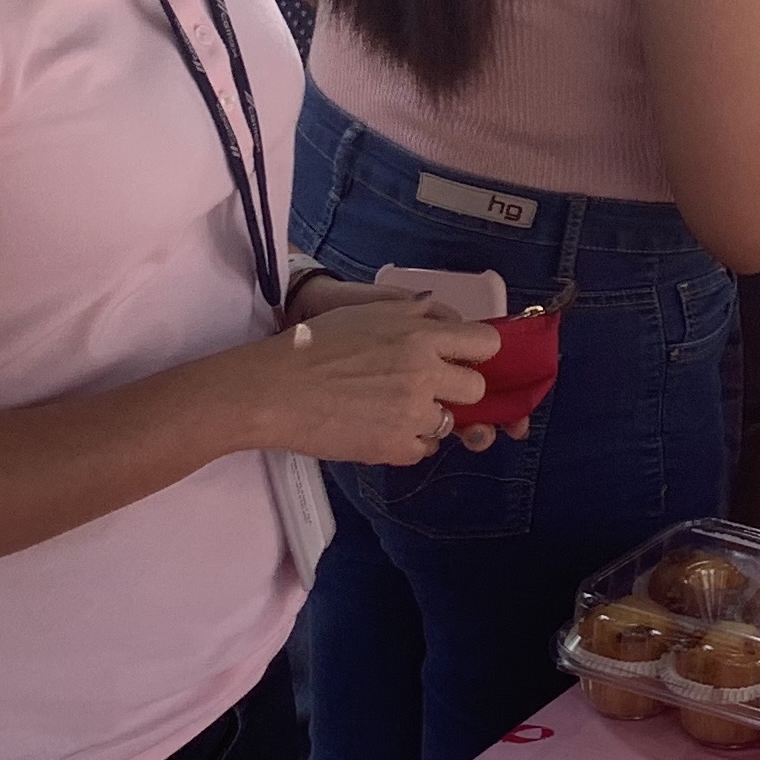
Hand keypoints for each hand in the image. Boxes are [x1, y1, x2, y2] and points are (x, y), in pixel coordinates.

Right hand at [239, 295, 500, 465]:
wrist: (274, 390)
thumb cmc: (312, 346)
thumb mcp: (365, 312)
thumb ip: (410, 312)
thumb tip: (437, 311)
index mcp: (420, 336)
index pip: (486, 343)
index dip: (476, 352)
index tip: (462, 358)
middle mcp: (425, 374)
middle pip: (476, 388)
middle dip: (457, 389)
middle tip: (426, 388)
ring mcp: (413, 414)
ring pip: (450, 423)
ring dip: (428, 417)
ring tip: (390, 409)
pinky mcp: (396, 447)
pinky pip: (422, 449)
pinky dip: (405, 442)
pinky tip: (377, 428)